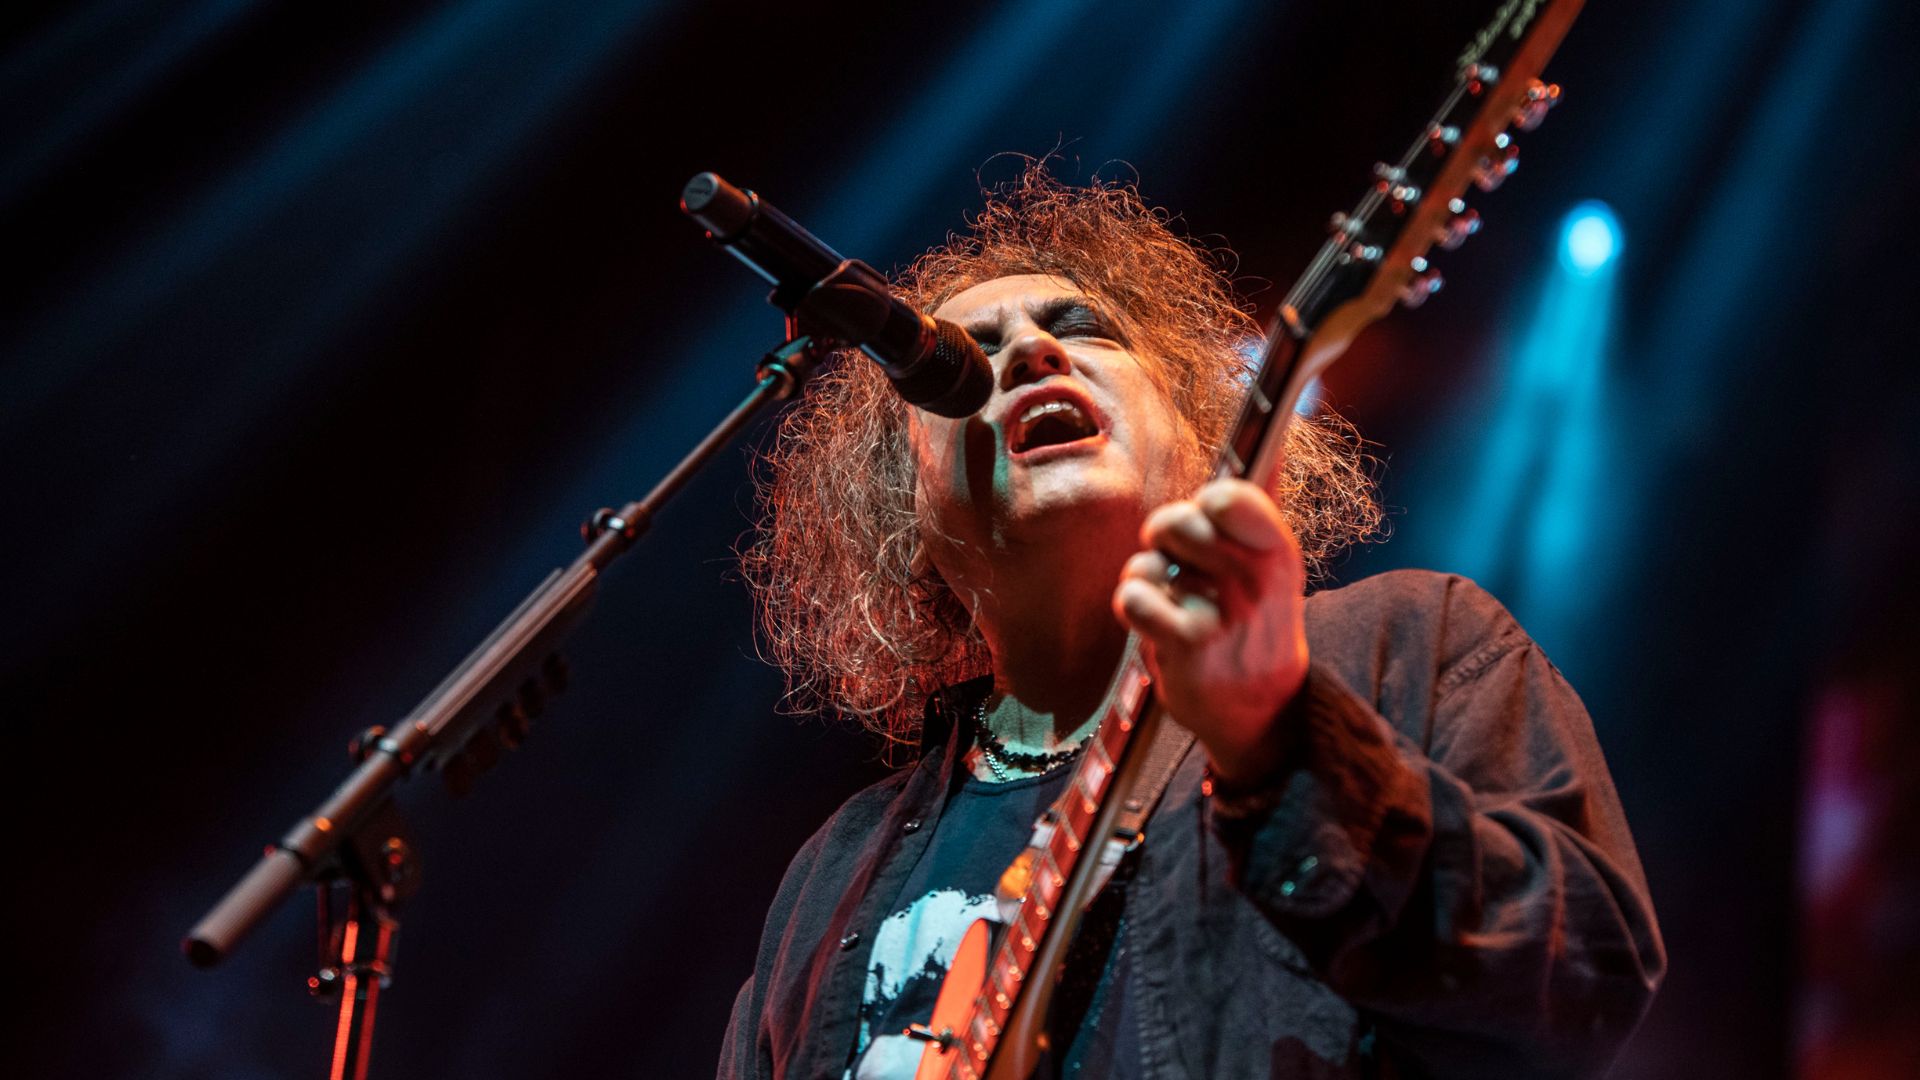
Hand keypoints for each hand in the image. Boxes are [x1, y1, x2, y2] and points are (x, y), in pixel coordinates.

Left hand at [1112, 478, 1308, 787]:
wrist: (1261, 709)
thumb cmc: (1256, 625)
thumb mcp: (1273, 564)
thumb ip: (1260, 504)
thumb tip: (1274, 441)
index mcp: (1277, 550)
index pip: (1229, 495)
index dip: (1205, 503)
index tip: (1210, 521)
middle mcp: (1255, 579)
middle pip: (1174, 520)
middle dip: (1165, 539)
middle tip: (1182, 566)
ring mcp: (1222, 613)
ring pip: (1147, 561)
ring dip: (1150, 580)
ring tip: (1177, 605)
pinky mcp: (1188, 644)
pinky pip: (1133, 596)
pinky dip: (1136, 608)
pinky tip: (1160, 627)